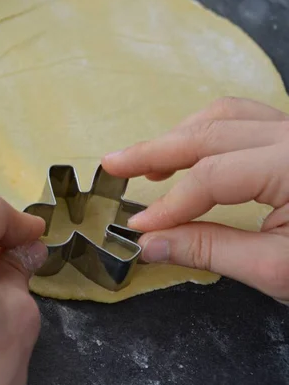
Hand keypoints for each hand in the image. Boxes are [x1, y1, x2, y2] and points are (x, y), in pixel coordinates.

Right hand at [102, 97, 288, 303]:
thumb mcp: (276, 269)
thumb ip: (208, 250)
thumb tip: (147, 245)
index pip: (212, 177)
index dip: (169, 204)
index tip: (138, 227)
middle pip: (210, 132)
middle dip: (155, 151)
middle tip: (113, 164)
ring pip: (224, 115)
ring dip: (179, 136)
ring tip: (147, 163)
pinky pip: (241, 117)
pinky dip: (205, 131)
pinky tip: (188, 150)